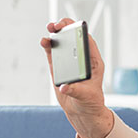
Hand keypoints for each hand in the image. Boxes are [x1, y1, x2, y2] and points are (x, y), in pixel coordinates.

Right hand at [40, 18, 112, 137]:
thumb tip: (65, 86)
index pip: (88, 42)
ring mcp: (70, 62)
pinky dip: (48, 46)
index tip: (71, 26)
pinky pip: (53, 53)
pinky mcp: (59, 67)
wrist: (81, 111)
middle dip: (66, 28)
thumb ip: (76, 91)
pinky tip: (44, 42)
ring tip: (49, 29)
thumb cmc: (89, 103)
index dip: (80, 31)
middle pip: (74, 38)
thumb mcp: (86, 97)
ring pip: (63, 43)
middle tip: (56, 25)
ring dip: (55, 34)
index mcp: (93, 63)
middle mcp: (81, 59)